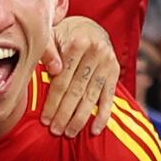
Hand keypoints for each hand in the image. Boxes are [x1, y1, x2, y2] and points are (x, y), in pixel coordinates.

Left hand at [42, 14, 121, 136]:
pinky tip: (94, 130)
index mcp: (78, 43)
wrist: (89, 27)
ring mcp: (107, 63)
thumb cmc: (64, 35)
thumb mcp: (51, 34)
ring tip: (69, 133)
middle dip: (65, 114)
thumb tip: (54, 70)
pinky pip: (109, 98)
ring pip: (91, 97)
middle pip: (77, 91)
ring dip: (80, 118)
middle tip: (55, 131)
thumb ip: (47, 50)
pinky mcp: (115, 72)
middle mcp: (96, 52)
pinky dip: (103, 116)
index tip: (45, 119)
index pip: (63, 80)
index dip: (53, 101)